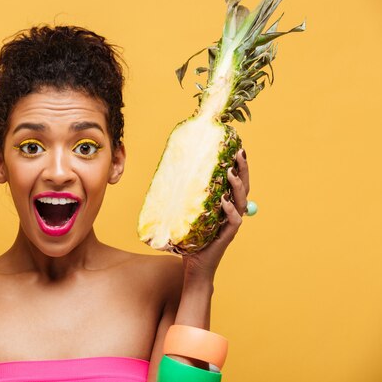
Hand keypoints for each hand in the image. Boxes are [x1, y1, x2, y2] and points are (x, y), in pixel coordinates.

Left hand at [183, 149, 249, 279]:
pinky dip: (230, 210)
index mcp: (226, 207)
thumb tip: (173, 175)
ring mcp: (231, 225)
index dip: (239, 167)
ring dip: (236, 186)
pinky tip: (224, 200)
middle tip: (239, 152)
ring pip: (240, 202)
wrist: (194, 268)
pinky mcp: (227, 237)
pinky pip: (234, 221)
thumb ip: (187, 199)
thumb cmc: (190, 241)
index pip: (236, 183)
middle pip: (243, 188)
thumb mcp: (188, 215)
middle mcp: (232, 214)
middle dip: (243, 170)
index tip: (238, 149)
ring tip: (230, 172)